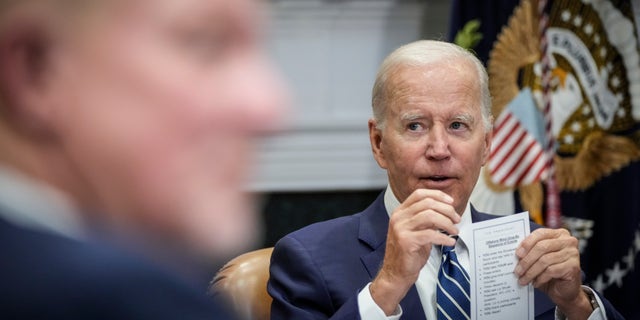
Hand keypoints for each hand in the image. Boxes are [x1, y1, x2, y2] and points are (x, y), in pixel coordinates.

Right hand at [370, 189, 459, 314]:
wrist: (396, 273)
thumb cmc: (408, 253)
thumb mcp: (416, 231)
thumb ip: (426, 219)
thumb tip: (447, 210)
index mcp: (400, 212)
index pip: (419, 194)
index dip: (437, 195)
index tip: (451, 202)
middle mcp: (398, 217)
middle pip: (427, 203)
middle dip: (446, 210)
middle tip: (456, 219)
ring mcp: (401, 229)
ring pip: (430, 216)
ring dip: (447, 223)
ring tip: (454, 231)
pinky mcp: (406, 241)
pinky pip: (430, 234)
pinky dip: (444, 238)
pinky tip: (450, 242)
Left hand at [515, 228, 592, 317]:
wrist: (564, 290)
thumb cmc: (550, 271)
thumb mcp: (538, 258)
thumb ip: (530, 251)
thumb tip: (516, 252)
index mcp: (558, 234)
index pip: (540, 234)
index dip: (527, 243)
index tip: (517, 254)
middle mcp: (568, 241)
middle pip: (542, 247)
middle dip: (526, 260)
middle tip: (517, 271)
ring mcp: (573, 253)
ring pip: (545, 260)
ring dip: (531, 272)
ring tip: (523, 279)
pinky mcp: (574, 267)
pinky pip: (551, 271)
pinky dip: (540, 278)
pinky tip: (535, 283)